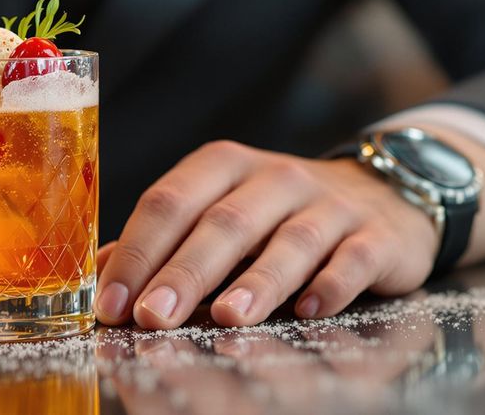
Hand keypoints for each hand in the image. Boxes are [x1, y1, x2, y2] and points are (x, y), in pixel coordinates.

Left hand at [94, 141, 439, 328]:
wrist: (380, 196)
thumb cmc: (277, 212)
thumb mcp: (218, 209)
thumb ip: (164, 240)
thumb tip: (104, 276)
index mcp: (223, 166)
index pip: (169, 202)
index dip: (137, 252)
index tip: (111, 302)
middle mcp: (274, 177)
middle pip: (223, 222)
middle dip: (184, 271)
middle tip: (153, 316)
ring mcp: (328, 205)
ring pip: (289, 240)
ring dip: (256, 281)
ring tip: (226, 316)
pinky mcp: (374, 236)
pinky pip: (352, 259)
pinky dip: (331, 285)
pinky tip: (309, 310)